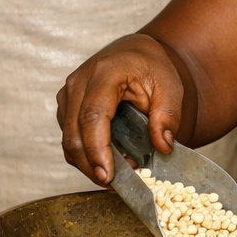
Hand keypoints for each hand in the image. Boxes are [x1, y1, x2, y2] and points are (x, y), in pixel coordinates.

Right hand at [56, 33, 189, 186]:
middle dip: (90, 164)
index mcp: (105, 72)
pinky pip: (69, 136)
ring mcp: (68, 93)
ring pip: (67, 138)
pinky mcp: (66, 105)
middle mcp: (79, 82)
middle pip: (74, 132)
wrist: (135, 52)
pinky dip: (84, 154)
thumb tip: (164, 146)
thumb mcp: (170, 86)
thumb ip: (168, 116)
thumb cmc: (152, 66)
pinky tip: (107, 161)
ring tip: (117, 173)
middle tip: (114, 184)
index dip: (96, 149)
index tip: (106, 174)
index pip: (92, 116)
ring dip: (87, 162)